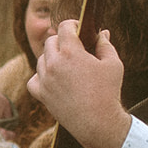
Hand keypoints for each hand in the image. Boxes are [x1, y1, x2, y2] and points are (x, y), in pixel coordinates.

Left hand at [29, 21, 132, 147]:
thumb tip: (102, 33)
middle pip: (51, 42)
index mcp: (71, 52)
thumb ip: (105, 44)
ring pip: (42, 59)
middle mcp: (54, 64)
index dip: (72, 24)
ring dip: (52, 58)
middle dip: (62, 41)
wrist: (98, 123)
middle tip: (74, 47)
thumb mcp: (113, 64)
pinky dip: (41, 77)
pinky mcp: (42, 95)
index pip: (64, 27)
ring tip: (66, 64)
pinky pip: (33, 80)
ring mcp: (45, 80)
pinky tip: (52, 79)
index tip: (78, 28)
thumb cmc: (108, 92)